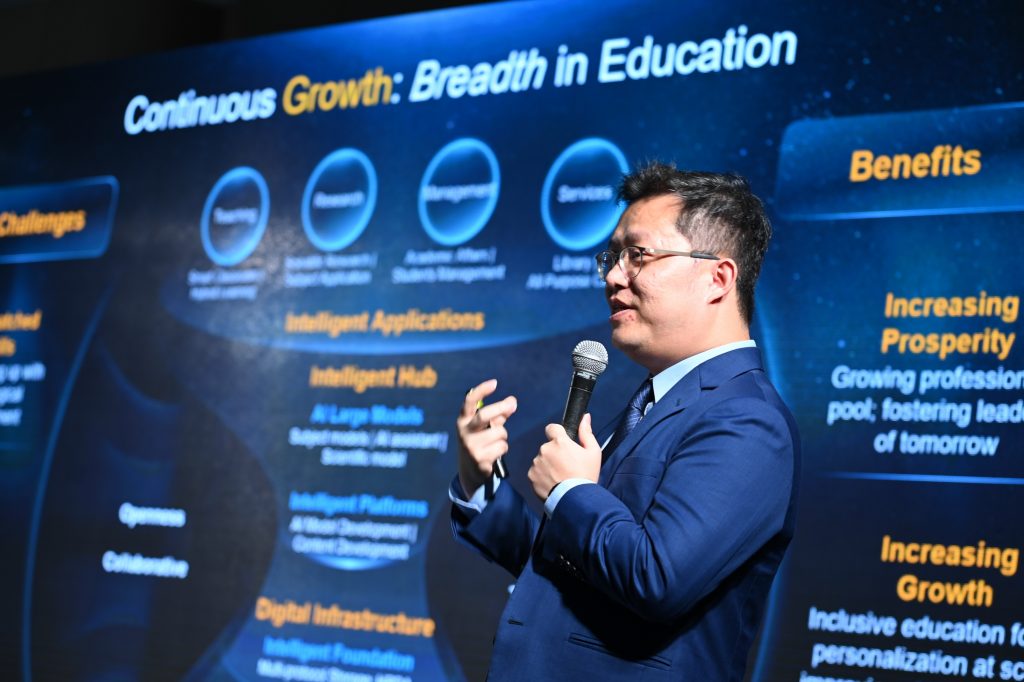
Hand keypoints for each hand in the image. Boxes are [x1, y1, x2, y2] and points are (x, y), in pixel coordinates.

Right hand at [457, 379, 517, 494]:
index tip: (494, 383)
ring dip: (503, 436)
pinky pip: (502, 447)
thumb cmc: (479, 441)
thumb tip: (513, 402)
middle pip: (484, 415)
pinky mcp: (480, 460)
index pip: (469, 402)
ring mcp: (471, 446)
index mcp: (463, 420)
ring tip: (495, 442)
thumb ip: (498, 415)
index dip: (481, 391)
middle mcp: (464, 432)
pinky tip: (494, 453)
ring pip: (499, 433)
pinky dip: (502, 448)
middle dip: (500, 408)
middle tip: (512, 403)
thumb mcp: (484, 427)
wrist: (469, 470)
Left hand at [528, 413, 600, 500]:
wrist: (575, 500)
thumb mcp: (593, 452)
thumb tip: (585, 417)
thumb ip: (586, 433)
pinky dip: (541, 476)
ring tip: (560, 477)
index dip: (557, 434)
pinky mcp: (531, 475)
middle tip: (566, 466)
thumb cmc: (586, 475)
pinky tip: (552, 483)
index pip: (552, 428)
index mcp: (560, 441)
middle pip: (548, 446)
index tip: (563, 444)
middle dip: (554, 453)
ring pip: (541, 459)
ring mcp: (537, 463)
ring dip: (547, 465)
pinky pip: (535, 471)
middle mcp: (545, 449)